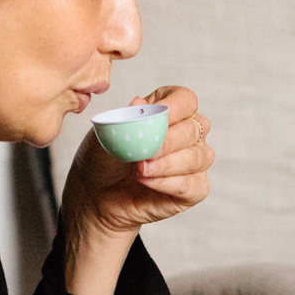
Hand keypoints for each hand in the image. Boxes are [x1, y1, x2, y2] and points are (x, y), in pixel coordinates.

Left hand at [61, 84, 213, 241]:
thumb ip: (127, 117)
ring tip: (140, 170)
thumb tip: (140, 102)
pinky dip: (168, 183)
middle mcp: (188, 134)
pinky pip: (191, 185)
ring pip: (197, 157)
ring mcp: (195, 161)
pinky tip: (147, 181)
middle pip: (194, 129)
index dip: (176, 107)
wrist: (98, 194)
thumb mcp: (109, 133)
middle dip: (169, 142)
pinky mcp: (195, 188)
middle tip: (146, 153)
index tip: (158, 117)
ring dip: (166, 165)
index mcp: (170, 111)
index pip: (186, 100)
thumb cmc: (106, 159)